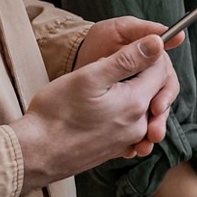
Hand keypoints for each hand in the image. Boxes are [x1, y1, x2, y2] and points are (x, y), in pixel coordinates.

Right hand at [13, 35, 174, 192]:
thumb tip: (158, 43)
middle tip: (108, 68)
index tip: (127, 50)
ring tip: (101, 89)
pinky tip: (100, 109)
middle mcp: (138, 125)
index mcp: (136, 103)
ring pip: (142, 108)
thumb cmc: (57, 112)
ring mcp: (127, 141)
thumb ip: (128, 59)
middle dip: (138, 74)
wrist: (36, 153)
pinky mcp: (115, 150)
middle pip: (154, 91)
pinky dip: (122, 113)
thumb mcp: (91, 76)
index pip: (161, 71)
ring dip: (129, 94)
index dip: (148, 55)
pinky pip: (130, 126)